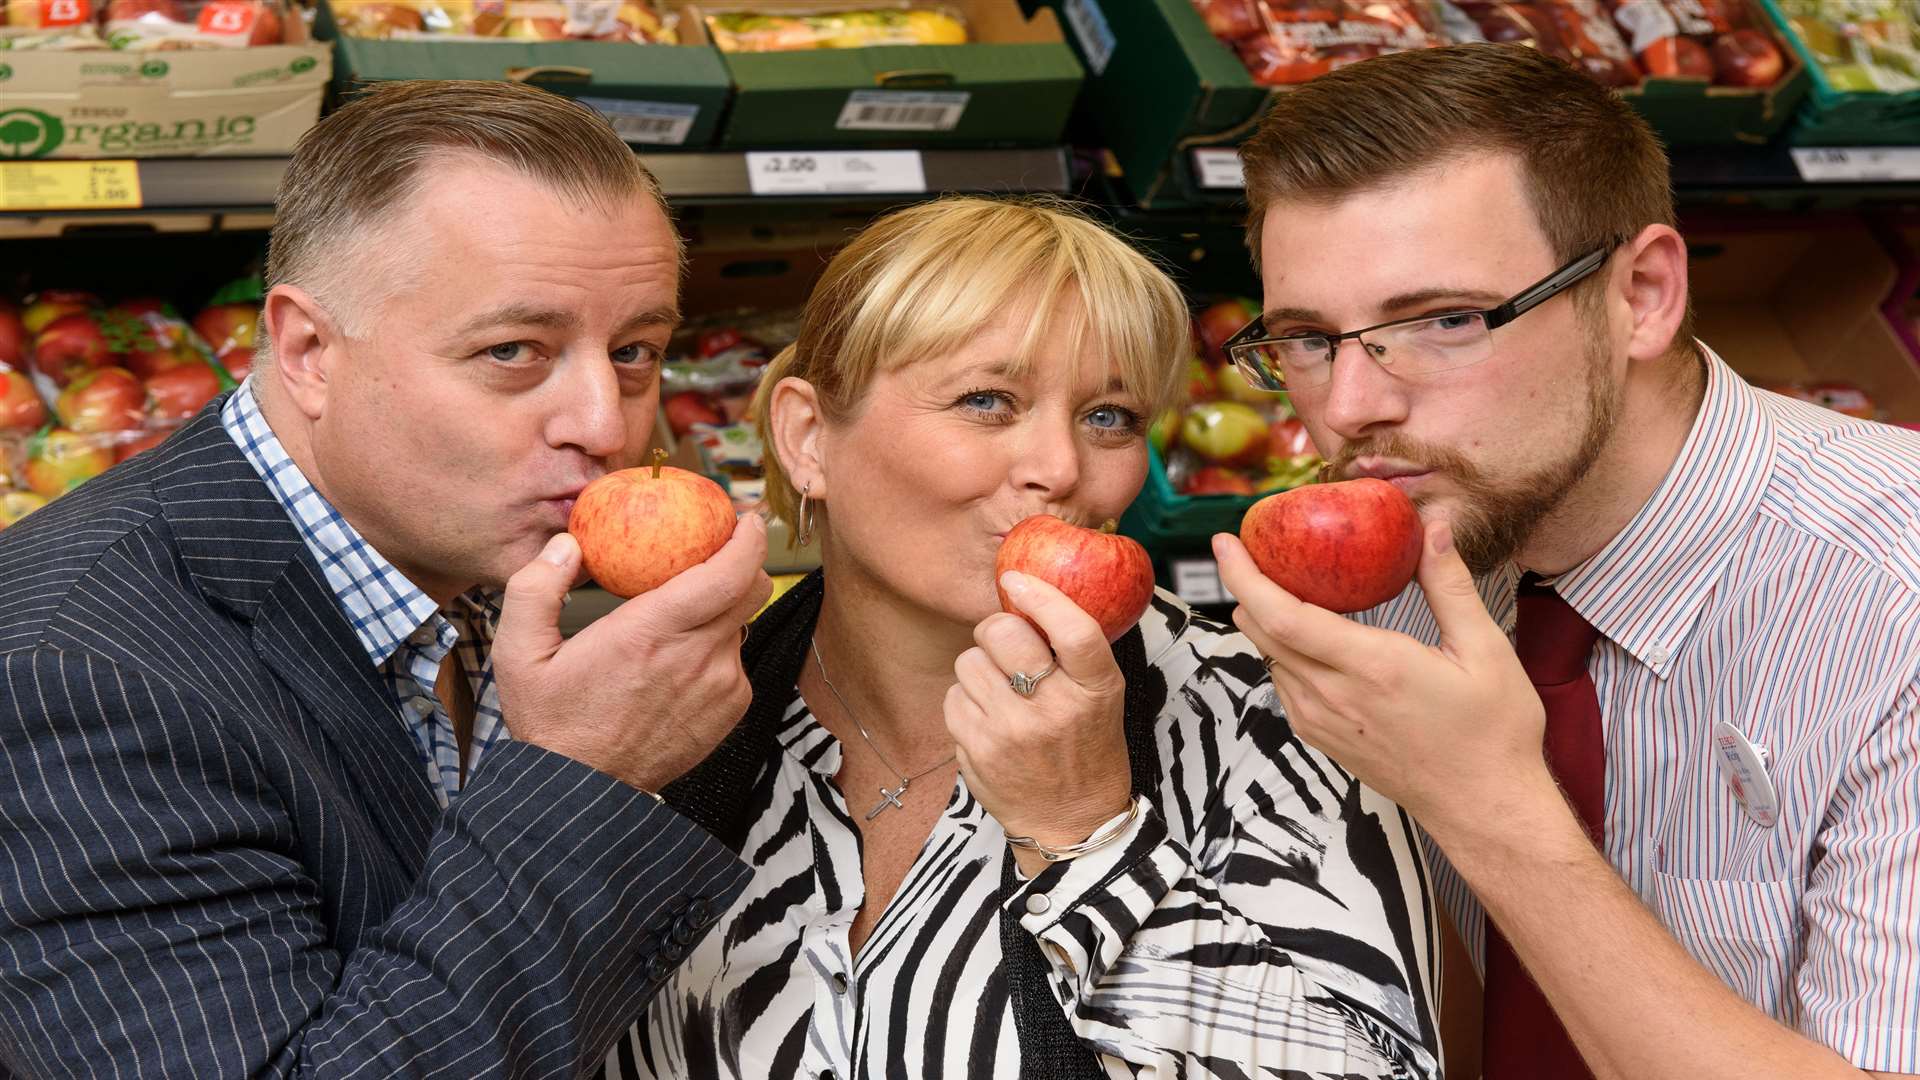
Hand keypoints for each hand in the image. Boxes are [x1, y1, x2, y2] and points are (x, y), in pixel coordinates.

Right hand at [492, 516, 771, 792]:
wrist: (583, 792)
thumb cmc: (550, 721)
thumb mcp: (518, 653)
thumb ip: (535, 588)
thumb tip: (566, 545)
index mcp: (651, 632)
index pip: (727, 573)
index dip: (747, 539)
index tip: (745, 519)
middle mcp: (698, 656)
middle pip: (751, 591)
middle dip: (743, 562)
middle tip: (718, 549)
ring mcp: (721, 686)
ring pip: (740, 626)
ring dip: (719, 612)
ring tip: (679, 617)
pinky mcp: (730, 710)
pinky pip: (735, 662)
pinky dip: (716, 650)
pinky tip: (678, 662)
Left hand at [946, 571, 1133, 875]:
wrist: (1072, 823)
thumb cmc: (1086, 749)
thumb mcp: (1101, 698)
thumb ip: (1073, 652)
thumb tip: (1027, 595)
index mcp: (1096, 689)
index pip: (1073, 629)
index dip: (1041, 596)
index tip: (1016, 580)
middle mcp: (1054, 708)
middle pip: (1004, 634)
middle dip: (996, 629)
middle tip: (1004, 642)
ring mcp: (1012, 731)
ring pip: (969, 662)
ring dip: (980, 669)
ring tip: (1002, 693)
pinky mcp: (978, 749)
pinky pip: (953, 697)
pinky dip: (965, 701)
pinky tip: (988, 719)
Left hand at [1212, 519, 1555, 842]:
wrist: (1483, 807)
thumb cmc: (1492, 733)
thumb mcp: (1484, 650)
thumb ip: (1450, 585)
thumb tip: (1436, 527)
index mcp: (1370, 667)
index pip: (1282, 616)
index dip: (1244, 576)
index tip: (1224, 542)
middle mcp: (1333, 695)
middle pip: (1261, 632)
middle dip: (1245, 585)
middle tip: (1250, 547)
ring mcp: (1321, 720)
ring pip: (1269, 657)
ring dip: (1264, 617)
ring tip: (1282, 581)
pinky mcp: (1320, 736)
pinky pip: (1284, 682)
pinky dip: (1282, 649)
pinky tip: (1308, 632)